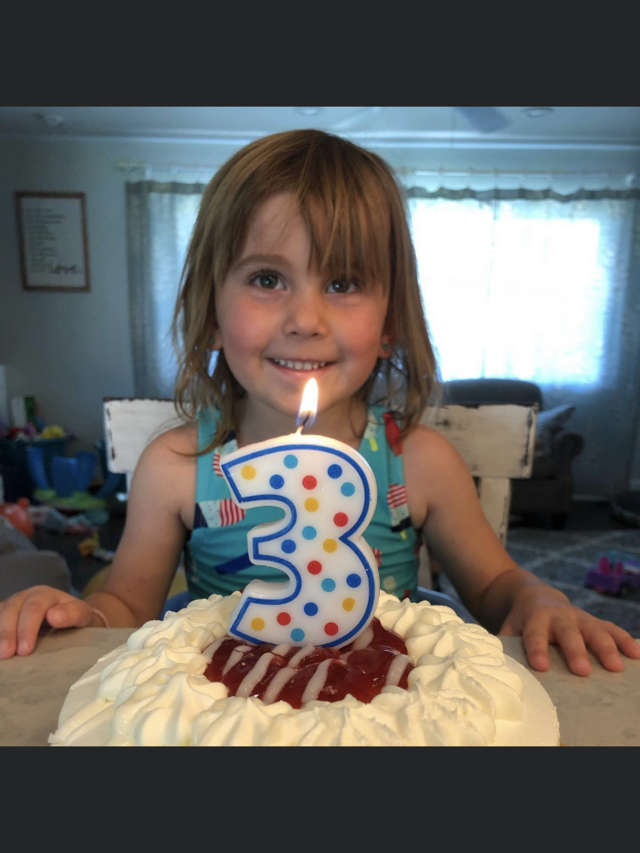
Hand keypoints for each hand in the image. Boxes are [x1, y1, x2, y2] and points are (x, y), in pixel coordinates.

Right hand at [0, 586, 95, 658]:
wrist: (72, 618)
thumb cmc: (77, 619)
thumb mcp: (83, 615)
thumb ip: (73, 614)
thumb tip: (53, 616)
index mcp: (45, 595)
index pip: (34, 607)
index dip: (27, 628)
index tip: (25, 650)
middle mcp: (26, 597)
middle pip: (12, 609)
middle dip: (8, 633)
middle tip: (7, 654)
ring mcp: (12, 605)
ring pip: (0, 613)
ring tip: (0, 654)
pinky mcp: (4, 615)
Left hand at [499, 585, 639, 675]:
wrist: (534, 597)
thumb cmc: (521, 622)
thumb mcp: (509, 628)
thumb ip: (504, 645)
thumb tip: (495, 666)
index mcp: (534, 619)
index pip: (534, 635)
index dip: (537, 649)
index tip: (540, 666)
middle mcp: (559, 617)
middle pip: (568, 633)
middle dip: (576, 651)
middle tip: (582, 671)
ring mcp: (579, 618)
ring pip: (594, 630)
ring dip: (606, 648)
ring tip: (616, 667)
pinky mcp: (594, 621)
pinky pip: (612, 629)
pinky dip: (625, 640)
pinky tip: (636, 654)